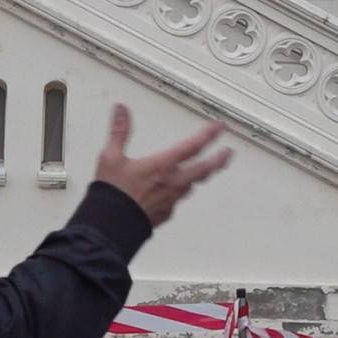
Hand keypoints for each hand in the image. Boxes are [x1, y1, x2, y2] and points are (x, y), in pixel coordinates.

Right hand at [94, 104, 232, 225]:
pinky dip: (179, 192)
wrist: (110, 226)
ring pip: (192, 185)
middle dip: (219, 159)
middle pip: (204, 169)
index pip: (193, 146)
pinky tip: (175, 191)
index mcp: (163, 165)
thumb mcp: (111, 157)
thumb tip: (121, 111)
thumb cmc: (112, 194)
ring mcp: (172, 200)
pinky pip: (178, 200)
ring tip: (204, 170)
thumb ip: (119, 131)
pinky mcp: (166, 213)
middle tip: (227, 153)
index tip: (219, 127)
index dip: (209, 134)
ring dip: (199, 175)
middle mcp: (172, 183)